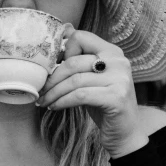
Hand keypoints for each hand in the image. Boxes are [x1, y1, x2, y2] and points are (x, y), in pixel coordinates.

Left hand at [37, 25, 148, 156]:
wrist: (125, 133)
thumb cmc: (104, 105)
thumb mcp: (93, 79)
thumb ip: (81, 61)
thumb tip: (64, 32)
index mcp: (112, 52)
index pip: (81, 38)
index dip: (62, 51)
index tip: (52, 68)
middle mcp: (118, 62)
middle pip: (73, 62)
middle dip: (52, 78)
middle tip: (41, 91)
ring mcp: (119, 79)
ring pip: (74, 80)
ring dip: (54, 93)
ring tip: (45, 102)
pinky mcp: (116, 98)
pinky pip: (80, 96)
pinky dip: (63, 102)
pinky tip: (55, 107)